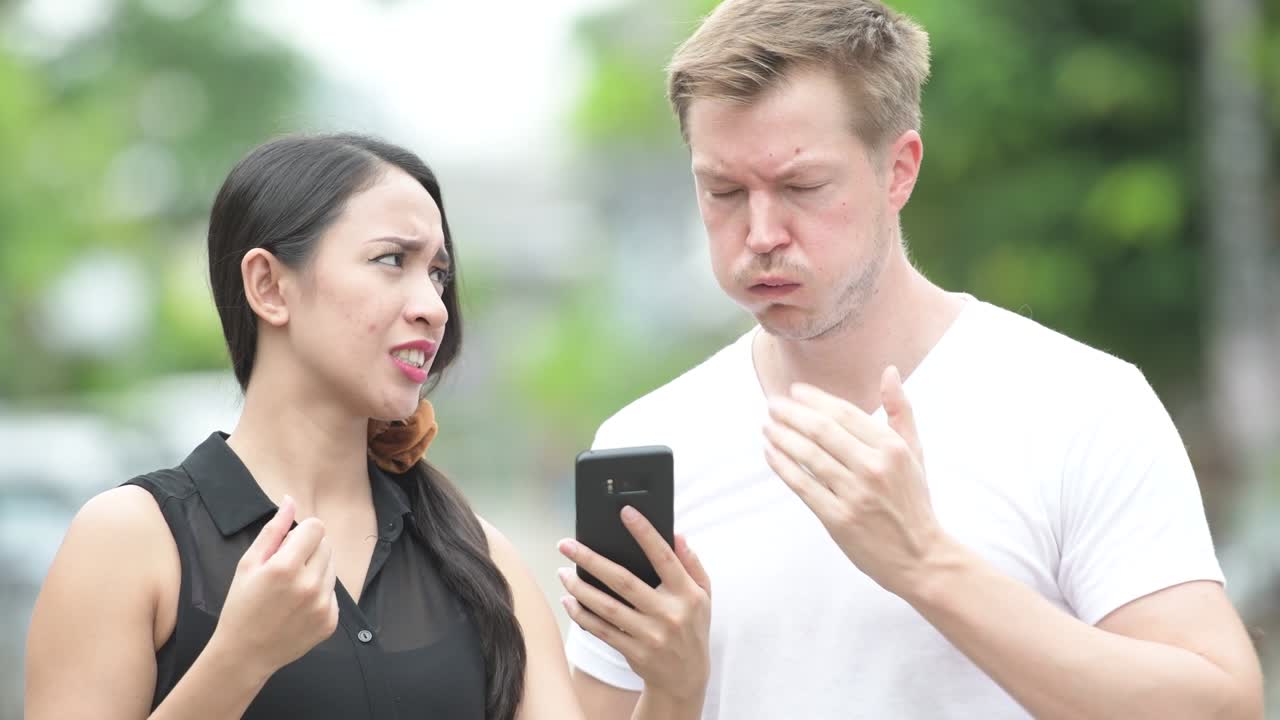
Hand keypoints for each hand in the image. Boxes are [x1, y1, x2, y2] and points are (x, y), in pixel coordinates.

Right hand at [210, 496, 339, 679]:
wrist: (245, 653)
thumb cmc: (242, 605)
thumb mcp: (248, 564)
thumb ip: (273, 530)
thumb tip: (290, 501)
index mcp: (286, 567)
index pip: (316, 528)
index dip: (302, 532)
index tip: (289, 545)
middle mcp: (309, 585)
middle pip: (326, 545)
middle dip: (309, 550)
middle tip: (287, 568)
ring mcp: (323, 605)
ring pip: (332, 568)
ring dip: (316, 570)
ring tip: (292, 588)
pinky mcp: (331, 621)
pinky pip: (334, 593)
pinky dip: (320, 593)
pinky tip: (298, 605)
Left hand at [557, 507, 710, 703]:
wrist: (686, 679)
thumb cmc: (692, 627)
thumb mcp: (704, 595)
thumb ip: (692, 564)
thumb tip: (677, 535)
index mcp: (688, 594)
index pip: (665, 557)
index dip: (645, 533)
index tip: (626, 512)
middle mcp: (669, 614)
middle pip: (623, 581)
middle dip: (591, 559)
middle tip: (566, 544)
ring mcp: (650, 635)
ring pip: (607, 607)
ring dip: (580, 588)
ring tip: (562, 572)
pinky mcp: (634, 652)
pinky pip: (602, 630)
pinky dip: (582, 615)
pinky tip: (568, 600)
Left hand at [763, 365, 944, 596]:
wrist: (920, 557)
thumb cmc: (914, 500)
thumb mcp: (915, 452)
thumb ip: (900, 410)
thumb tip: (888, 371)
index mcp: (892, 447)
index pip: (844, 413)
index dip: (815, 399)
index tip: (795, 391)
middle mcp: (873, 467)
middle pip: (821, 430)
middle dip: (791, 413)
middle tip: (772, 404)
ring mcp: (855, 494)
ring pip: (808, 456)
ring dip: (782, 437)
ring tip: (767, 426)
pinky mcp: (838, 519)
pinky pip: (802, 486)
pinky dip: (782, 466)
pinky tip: (770, 453)